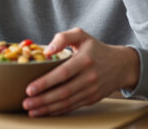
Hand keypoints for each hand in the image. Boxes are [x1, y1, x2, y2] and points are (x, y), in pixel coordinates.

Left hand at [22, 28, 139, 116]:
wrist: (121, 65)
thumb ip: (63, 38)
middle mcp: (89, 77)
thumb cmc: (96, 49)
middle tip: (26, 103)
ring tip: (31, 110)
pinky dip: (58, 111)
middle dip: (42, 100)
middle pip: (63, 92)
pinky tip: (46, 111)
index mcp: (85, 60)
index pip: (62, 73)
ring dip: (47, 108)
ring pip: (67, 102)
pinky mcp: (92, 99)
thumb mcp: (81, 35)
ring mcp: (91, 90)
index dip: (45, 83)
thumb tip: (46, 51)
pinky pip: (73, 107)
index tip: (30, 89)